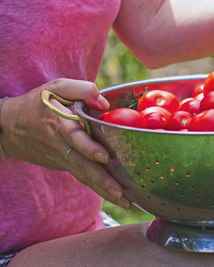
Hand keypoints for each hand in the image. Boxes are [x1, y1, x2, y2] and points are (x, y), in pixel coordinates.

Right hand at [1, 79, 129, 208]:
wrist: (7, 126)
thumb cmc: (36, 103)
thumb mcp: (56, 88)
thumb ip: (82, 89)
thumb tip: (104, 104)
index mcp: (60, 124)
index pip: (76, 138)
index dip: (89, 148)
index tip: (105, 156)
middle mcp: (61, 145)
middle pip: (83, 165)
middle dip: (103, 181)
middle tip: (122, 193)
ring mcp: (60, 158)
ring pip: (83, 175)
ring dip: (104, 189)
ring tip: (125, 201)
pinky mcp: (61, 165)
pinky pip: (81, 175)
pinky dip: (97, 185)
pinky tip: (114, 193)